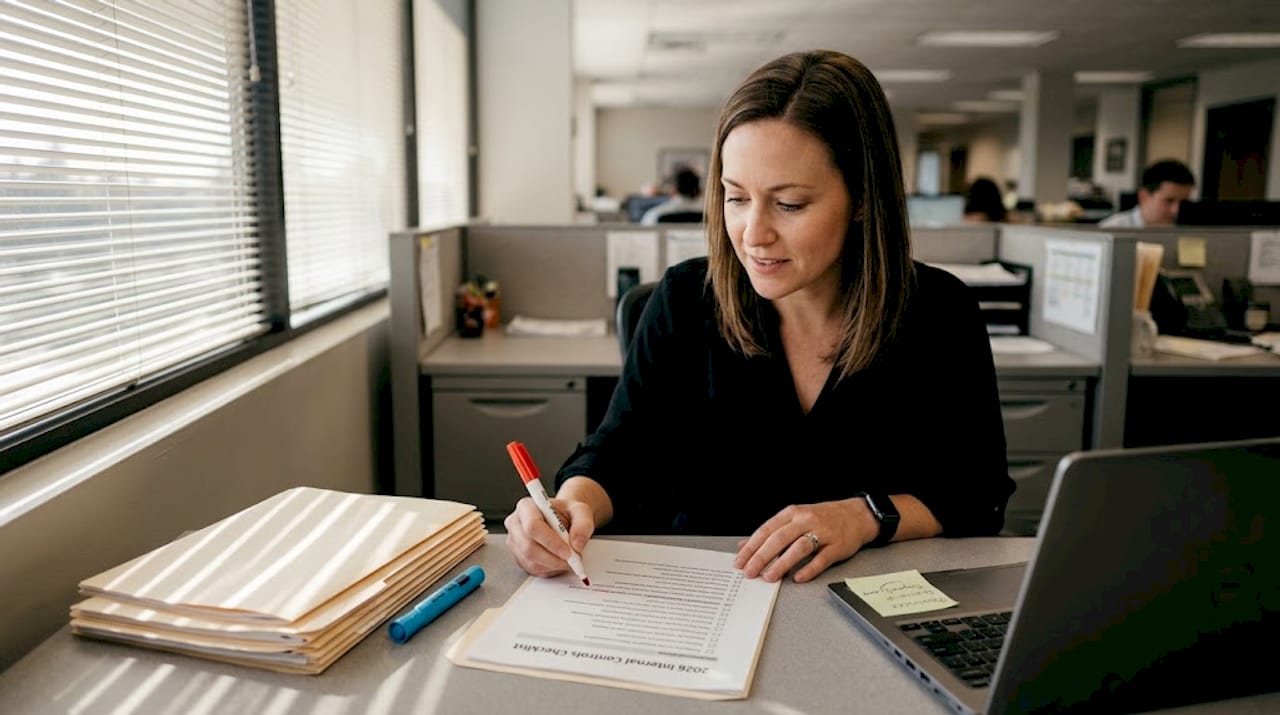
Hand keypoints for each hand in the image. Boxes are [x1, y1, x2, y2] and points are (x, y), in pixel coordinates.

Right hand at [504, 495, 595, 576]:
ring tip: (569, 559)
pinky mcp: (519, 557)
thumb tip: (577, 544)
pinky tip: (559, 561)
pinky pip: (533, 569)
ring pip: (531, 561)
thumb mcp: (581, 511)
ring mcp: (515, 542)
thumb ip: (583, 524)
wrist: (562, 521)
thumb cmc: (566, 513)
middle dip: (553, 557)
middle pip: (528, 546)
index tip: (568, 551)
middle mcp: (516, 523)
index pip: (532, 525)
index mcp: (527, 507)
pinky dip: (550, 569)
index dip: (550, 541)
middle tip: (572, 560)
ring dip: (553, 565)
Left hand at [734, 499, 873, 582]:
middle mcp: (806, 521)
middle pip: (779, 539)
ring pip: (799, 547)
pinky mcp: (837, 545)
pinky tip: (798, 578)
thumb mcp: (795, 518)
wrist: (857, 514)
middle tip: (750, 572)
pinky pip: (821, 559)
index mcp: (792, 514)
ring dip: (782, 563)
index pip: (766, 530)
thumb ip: (771, 532)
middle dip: (762, 557)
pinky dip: (809, 569)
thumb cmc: (823, 518)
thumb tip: (744, 546)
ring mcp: (823, 532)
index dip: (751, 547)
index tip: (740, 562)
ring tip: (769, 577)